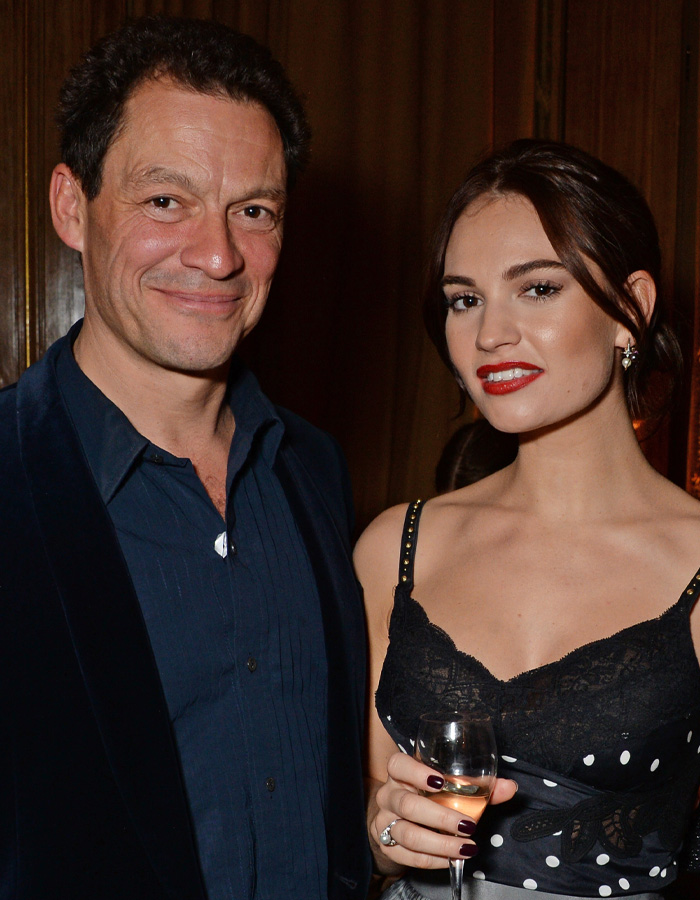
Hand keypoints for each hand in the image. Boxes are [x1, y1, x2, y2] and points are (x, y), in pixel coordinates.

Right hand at [368, 752, 516, 872]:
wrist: (398, 820)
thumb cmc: (427, 797)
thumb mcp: (447, 788)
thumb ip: (478, 786)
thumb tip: (509, 787)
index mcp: (400, 774)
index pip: (398, 764)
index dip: (416, 772)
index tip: (440, 781)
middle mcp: (389, 795)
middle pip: (407, 804)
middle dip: (440, 816)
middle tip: (468, 825)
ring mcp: (385, 821)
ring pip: (408, 833)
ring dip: (440, 842)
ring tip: (466, 847)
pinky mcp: (387, 846)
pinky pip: (408, 856)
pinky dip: (433, 859)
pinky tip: (452, 859)